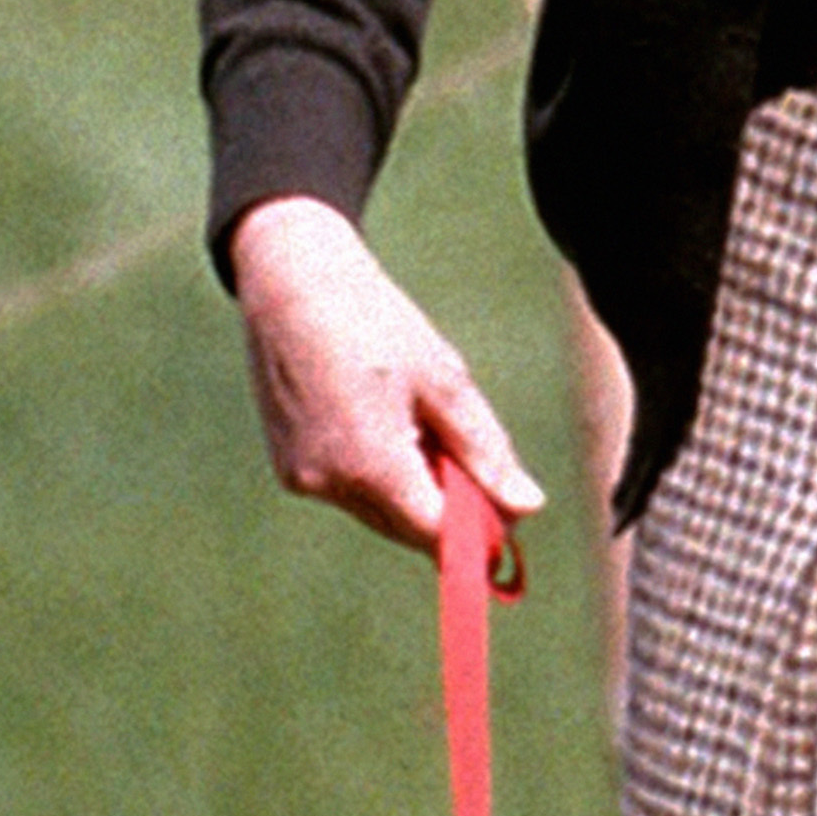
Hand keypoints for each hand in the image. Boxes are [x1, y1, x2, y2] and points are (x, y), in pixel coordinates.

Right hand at [225, 194, 543, 548]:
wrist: (292, 282)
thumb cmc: (374, 322)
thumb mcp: (444, 382)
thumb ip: (486, 452)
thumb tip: (528, 508)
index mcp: (372, 465)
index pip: (438, 534)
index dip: (480, 530)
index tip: (506, 509)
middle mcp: (329, 484)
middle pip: (409, 529)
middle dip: (448, 506)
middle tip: (463, 448)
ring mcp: (302, 479)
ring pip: (379, 513)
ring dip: (412, 490)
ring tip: (417, 421)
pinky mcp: (288, 469)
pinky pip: (348, 492)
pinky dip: (376, 476)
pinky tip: (381, 420)